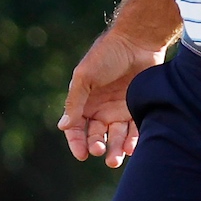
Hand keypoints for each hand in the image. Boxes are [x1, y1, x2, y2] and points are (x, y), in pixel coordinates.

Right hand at [57, 28, 167, 167]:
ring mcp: (120, 110)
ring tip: (115, 159)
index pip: (76, 128)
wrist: (138, 41)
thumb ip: (75, 101)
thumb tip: (63, 126)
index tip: (81, 154)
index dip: (76, 142)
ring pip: (116, 137)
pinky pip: (135, 131)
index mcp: (84, 101)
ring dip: (115, 150)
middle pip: (96, 136)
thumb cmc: (107, 54)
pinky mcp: (138, 108)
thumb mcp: (85, 77)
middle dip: (97, 147)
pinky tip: (131, 148)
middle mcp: (101, 108)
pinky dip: (132, 141)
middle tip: (101, 152)